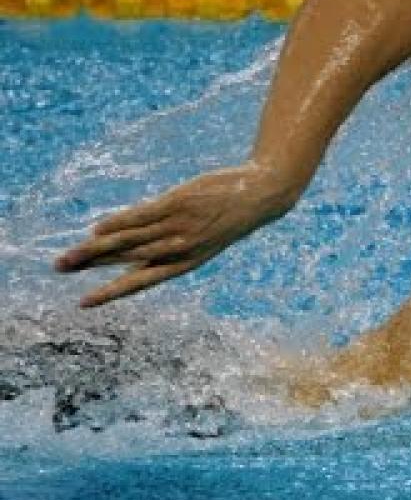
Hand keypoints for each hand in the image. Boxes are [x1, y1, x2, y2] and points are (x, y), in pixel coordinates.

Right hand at [55, 162, 296, 307]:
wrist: (261, 195)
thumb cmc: (229, 216)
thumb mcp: (206, 238)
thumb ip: (173, 244)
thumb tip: (137, 246)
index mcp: (186, 262)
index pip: (142, 281)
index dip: (112, 293)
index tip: (84, 304)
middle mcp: (180, 249)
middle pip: (127, 261)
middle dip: (92, 267)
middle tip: (60, 269)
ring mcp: (178, 227)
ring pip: (129, 242)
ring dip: (96, 248)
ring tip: (69, 256)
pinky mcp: (178, 204)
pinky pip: (141, 217)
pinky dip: (118, 223)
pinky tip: (97, 229)